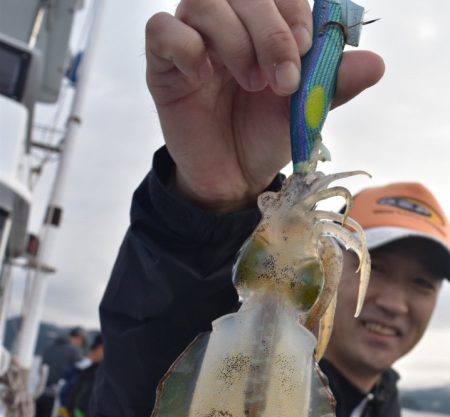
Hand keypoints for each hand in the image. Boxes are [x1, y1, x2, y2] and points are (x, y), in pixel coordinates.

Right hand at [146, 0, 383, 211]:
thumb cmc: (266, 136)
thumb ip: (333, 84)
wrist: (233, 178)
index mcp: (262, 24)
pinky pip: (161, 30)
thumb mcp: (304, 110)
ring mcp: (193, 39)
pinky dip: (186, 47)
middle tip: (282, 77)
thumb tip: (375, 63)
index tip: (304, 48)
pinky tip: (203, 77)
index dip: (291, 8)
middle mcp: (227, 22)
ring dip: (234, 39)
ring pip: (203, 0)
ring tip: (251, 82)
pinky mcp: (162, 64)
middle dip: (269, 28)